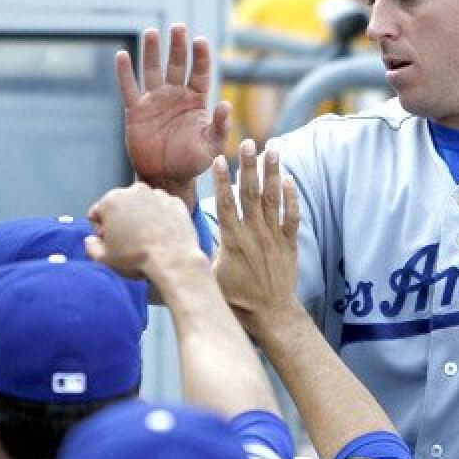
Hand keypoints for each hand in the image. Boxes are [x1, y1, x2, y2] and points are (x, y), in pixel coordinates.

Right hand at [85, 182, 203, 279]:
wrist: (173, 261)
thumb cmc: (136, 259)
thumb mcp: (104, 259)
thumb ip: (90, 246)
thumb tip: (91, 240)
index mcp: (111, 200)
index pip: (97, 214)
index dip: (100, 232)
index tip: (111, 244)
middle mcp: (134, 190)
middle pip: (120, 207)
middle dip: (121, 221)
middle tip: (129, 243)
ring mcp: (158, 194)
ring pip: (142, 206)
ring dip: (141, 218)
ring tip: (147, 240)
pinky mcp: (175, 202)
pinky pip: (162, 209)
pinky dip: (160, 219)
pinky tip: (162, 236)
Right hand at [118, 25, 230, 205]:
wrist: (166, 177)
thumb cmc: (192, 162)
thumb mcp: (212, 146)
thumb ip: (220, 126)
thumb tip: (227, 104)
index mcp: (196, 101)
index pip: (200, 72)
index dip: (200, 57)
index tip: (200, 41)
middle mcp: (175, 96)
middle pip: (176, 65)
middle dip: (177, 46)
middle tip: (178, 27)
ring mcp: (155, 101)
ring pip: (152, 71)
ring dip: (152, 52)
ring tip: (152, 32)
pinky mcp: (136, 111)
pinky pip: (129, 89)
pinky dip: (125, 73)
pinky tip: (122, 55)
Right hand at [213, 140, 300, 337]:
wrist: (271, 316)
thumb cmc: (238, 301)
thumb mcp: (211, 280)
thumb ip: (196, 262)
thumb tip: (167, 256)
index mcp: (232, 240)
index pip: (226, 204)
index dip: (223, 181)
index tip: (220, 159)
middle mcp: (254, 234)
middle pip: (251, 193)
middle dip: (249, 166)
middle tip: (248, 142)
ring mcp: (273, 237)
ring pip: (273, 199)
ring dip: (272, 172)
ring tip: (273, 148)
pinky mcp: (289, 244)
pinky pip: (292, 216)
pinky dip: (291, 197)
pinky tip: (288, 178)